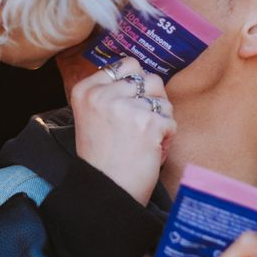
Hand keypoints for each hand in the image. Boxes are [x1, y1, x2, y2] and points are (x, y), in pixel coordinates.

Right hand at [71, 57, 175, 205]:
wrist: (106, 191)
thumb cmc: (102, 157)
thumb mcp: (91, 116)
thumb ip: (109, 92)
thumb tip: (141, 73)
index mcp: (86, 90)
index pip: (126, 64)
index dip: (136, 84)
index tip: (129, 106)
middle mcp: (103, 94)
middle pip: (149, 79)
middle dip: (152, 101)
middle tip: (140, 125)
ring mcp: (126, 107)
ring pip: (163, 99)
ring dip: (161, 118)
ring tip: (145, 138)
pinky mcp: (148, 123)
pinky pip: (171, 122)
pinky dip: (166, 138)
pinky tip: (150, 151)